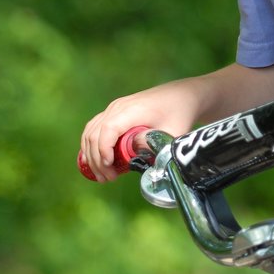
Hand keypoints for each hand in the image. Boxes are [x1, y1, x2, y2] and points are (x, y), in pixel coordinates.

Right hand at [79, 80, 201, 181]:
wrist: (182, 95)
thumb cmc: (179, 113)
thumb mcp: (173, 133)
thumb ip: (156, 147)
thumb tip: (136, 163)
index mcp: (132, 110)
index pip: (108, 129)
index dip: (103, 149)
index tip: (110, 168)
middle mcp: (118, 107)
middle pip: (95, 133)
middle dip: (96, 159)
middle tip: (107, 179)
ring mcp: (114, 108)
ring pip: (91, 131)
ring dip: (91, 154)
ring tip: (102, 175)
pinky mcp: (114, 111)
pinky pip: (95, 127)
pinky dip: (91, 145)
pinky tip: (95, 161)